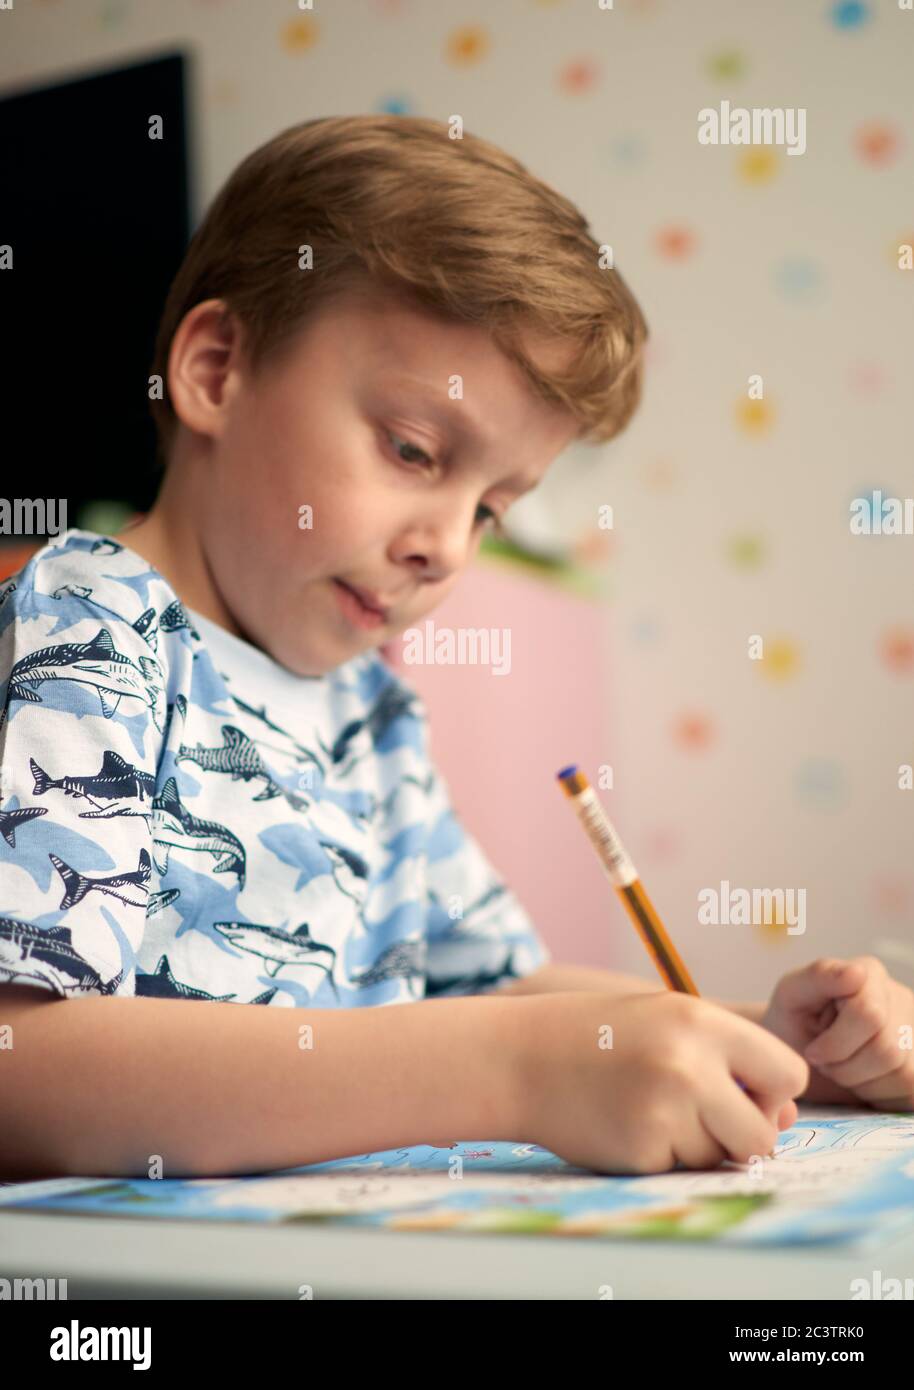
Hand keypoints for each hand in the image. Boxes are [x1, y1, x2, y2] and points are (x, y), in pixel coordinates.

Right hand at [514, 990, 807, 1173]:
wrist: (520, 1058)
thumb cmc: (600, 1035)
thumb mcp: (667, 1019)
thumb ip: (729, 1057)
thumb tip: (787, 1118)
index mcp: (702, 1022)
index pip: (789, 1072)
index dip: (774, 1090)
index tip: (746, 1091)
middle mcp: (690, 1066)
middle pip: (763, 1132)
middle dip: (744, 1134)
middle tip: (705, 1116)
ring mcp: (666, 1112)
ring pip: (722, 1156)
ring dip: (698, 1145)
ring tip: (652, 1110)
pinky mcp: (642, 1151)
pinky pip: (680, 1169)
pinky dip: (661, 1155)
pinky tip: (627, 1124)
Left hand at [760, 957, 913, 1110]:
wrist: (798, 1057)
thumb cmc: (794, 1025)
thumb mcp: (792, 995)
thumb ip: (819, 976)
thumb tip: (857, 972)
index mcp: (870, 975)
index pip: (869, 1014)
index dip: (835, 1044)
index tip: (813, 1051)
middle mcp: (902, 1001)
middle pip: (886, 1050)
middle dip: (845, 1067)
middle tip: (825, 1062)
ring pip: (903, 1076)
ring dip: (861, 1083)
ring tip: (842, 1067)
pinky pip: (910, 1094)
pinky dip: (879, 1097)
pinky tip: (861, 1079)